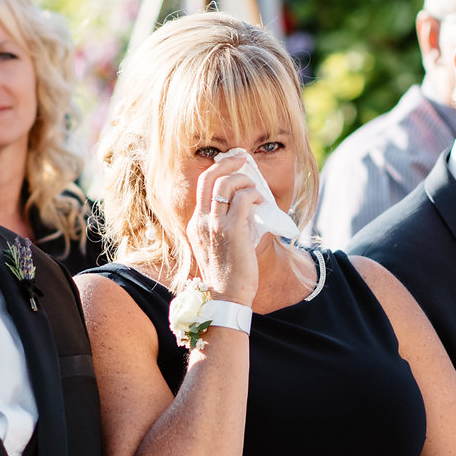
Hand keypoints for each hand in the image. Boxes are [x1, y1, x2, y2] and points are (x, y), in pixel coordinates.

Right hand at [186, 152, 263, 303]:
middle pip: (210, 177)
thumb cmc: (227, 274)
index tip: (232, 163)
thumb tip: (245, 205)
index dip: (218, 170)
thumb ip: (225, 226)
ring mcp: (214, 225)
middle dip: (228, 163)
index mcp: (195, 223)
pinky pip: (243, 200)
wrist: (226, 297)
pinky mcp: (231, 231)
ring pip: (227, 185)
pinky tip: (261, 201)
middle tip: (243, 158)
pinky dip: (254, 195)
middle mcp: (200, 221)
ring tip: (256, 190)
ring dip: (245, 181)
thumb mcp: (217, 246)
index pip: (202, 186)